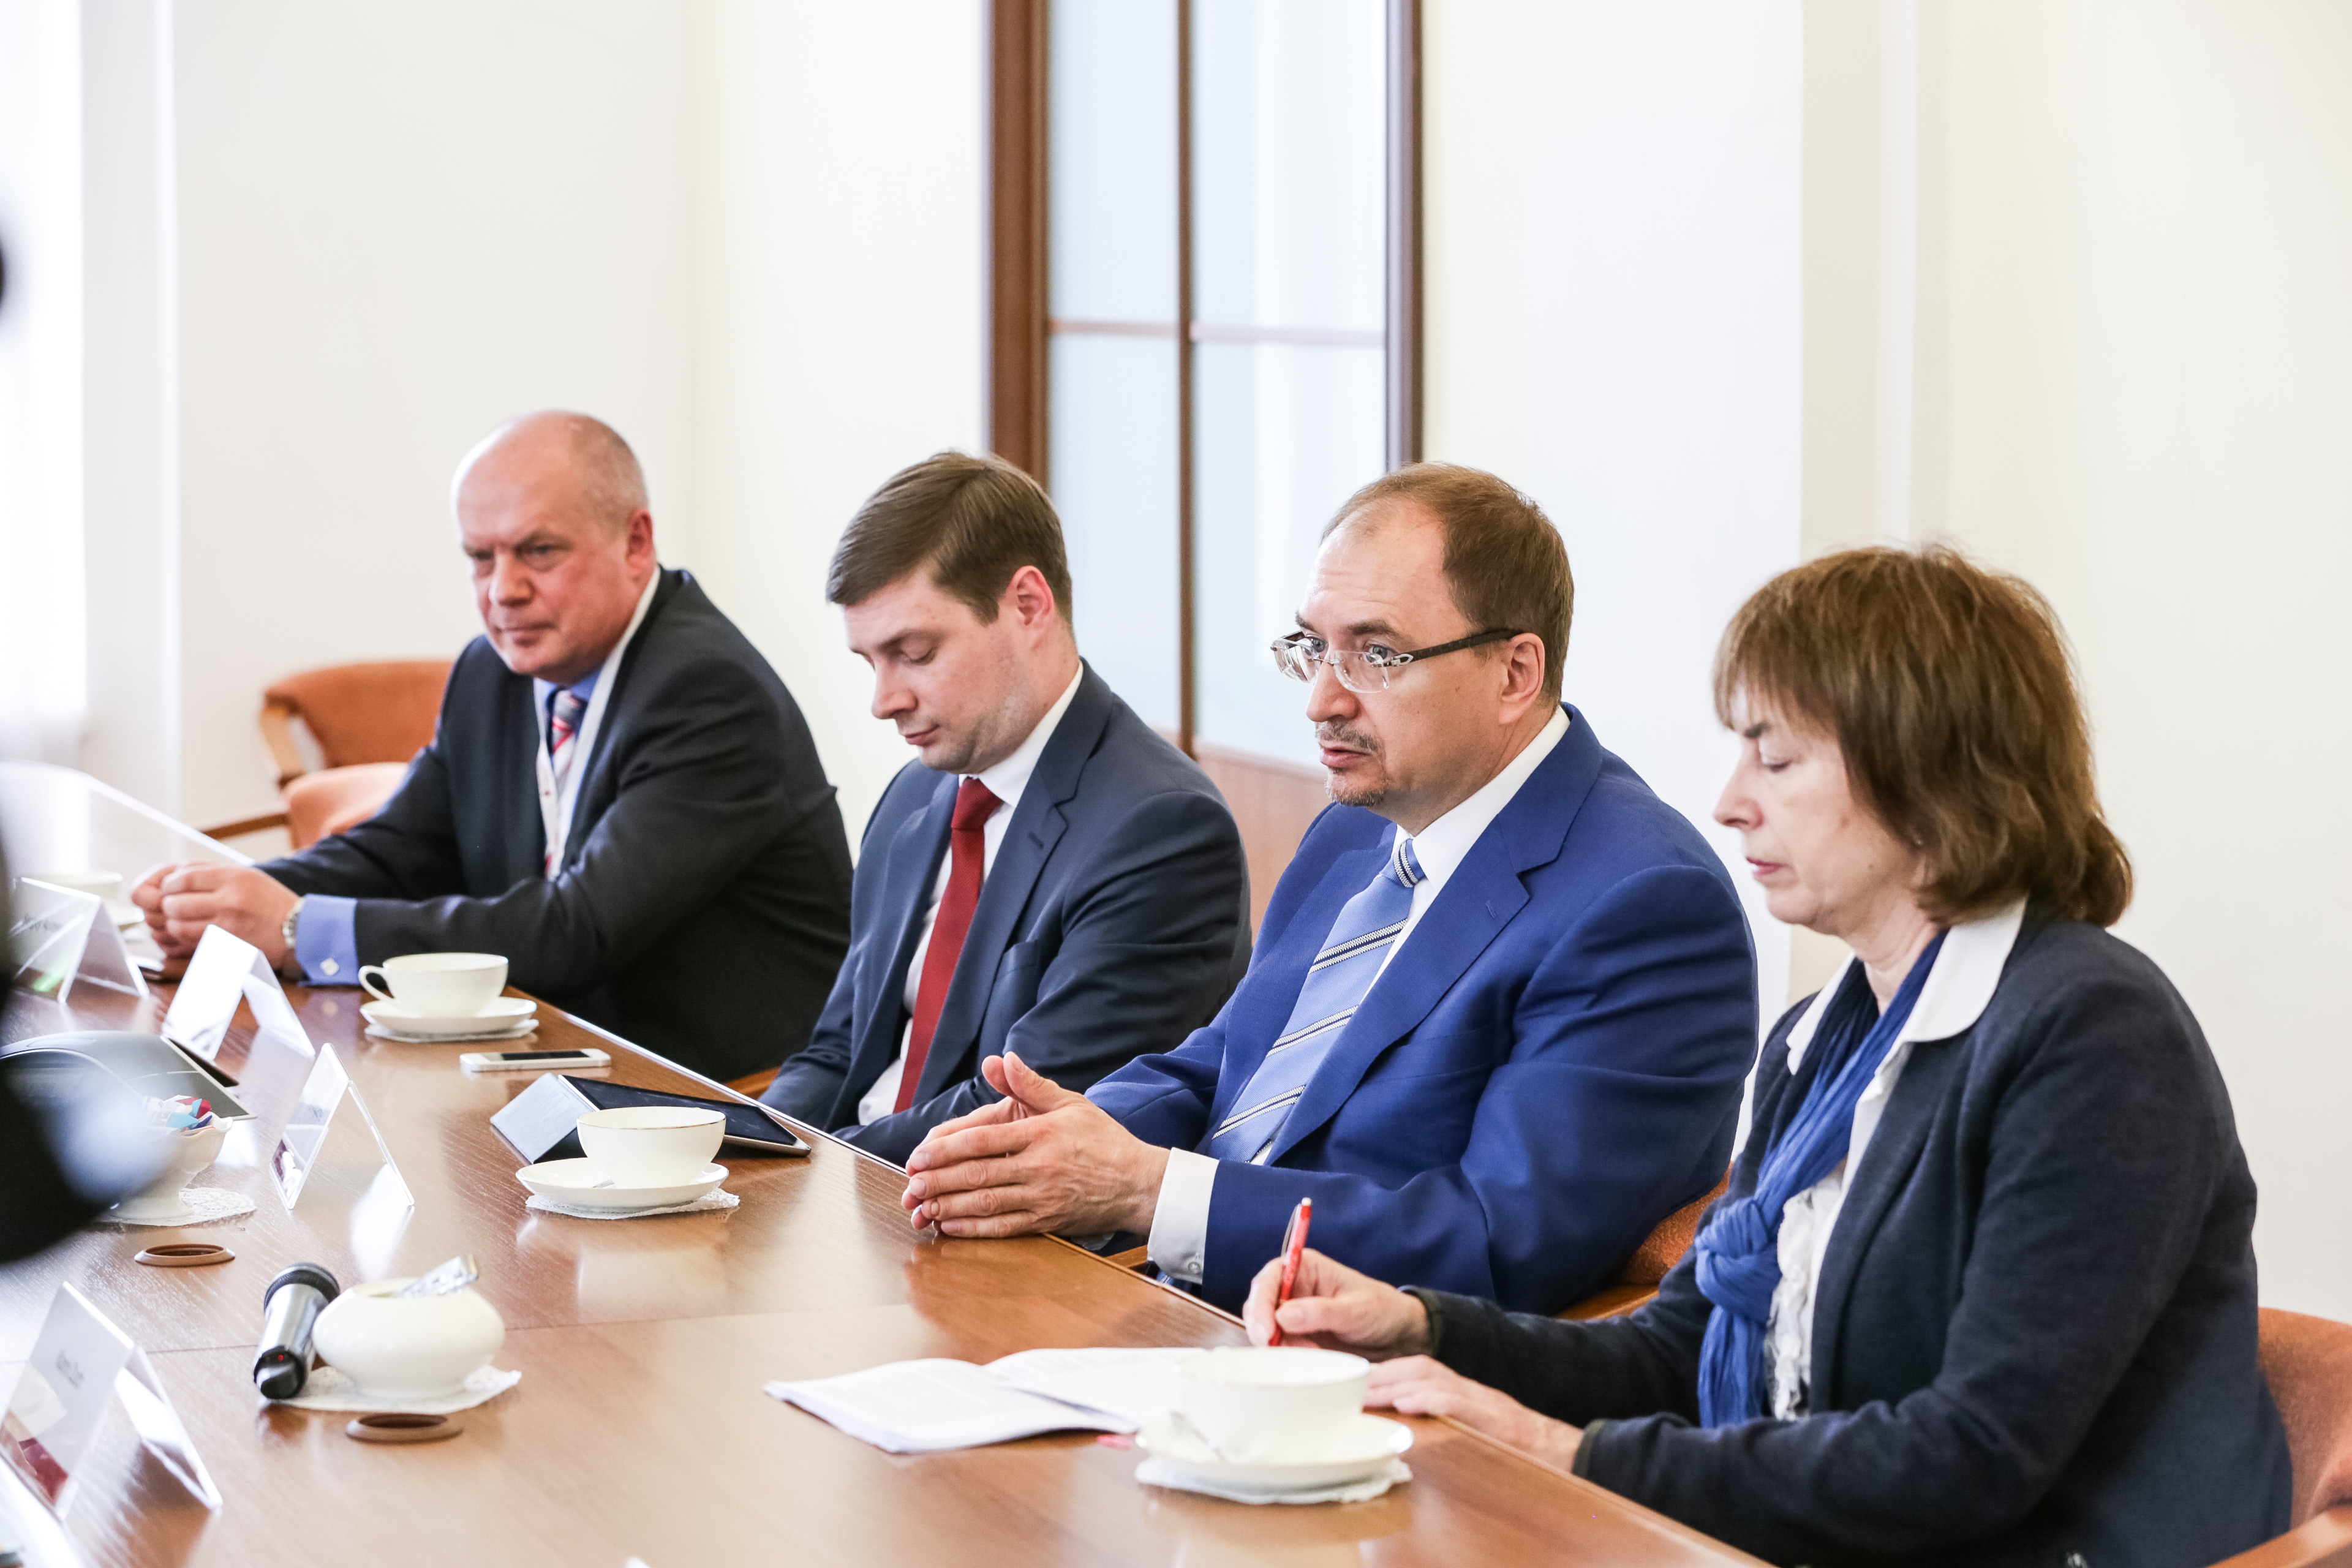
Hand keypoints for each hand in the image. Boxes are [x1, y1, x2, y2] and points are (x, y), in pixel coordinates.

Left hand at [131, 862, 297, 963]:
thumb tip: (171, 877)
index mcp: (235, 878)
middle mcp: (231, 901)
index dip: (169, 885)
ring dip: (174, 924)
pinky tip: (194, 932)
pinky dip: (185, 938)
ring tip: (182, 921)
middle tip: (172, 906)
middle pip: (176, 903)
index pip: (184, 878)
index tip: (169, 888)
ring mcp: (228, 927)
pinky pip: (191, 943)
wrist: (298, 929)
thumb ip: (210, 873)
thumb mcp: (246, 875)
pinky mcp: (227, 947)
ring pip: (178, 926)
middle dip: (168, 906)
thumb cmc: (269, 900)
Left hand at [900, 1052, 1168, 1237]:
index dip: (946, 1149)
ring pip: (986, 1203)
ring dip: (948, 1205)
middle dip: (938, 1180)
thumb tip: (1000, 1060)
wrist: (1139, 1184)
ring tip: (921, 1206)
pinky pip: (1003, 1227)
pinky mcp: (1046, 1222)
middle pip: (977, 1174)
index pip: (983, 1140)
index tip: (919, 1155)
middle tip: (909, 1183)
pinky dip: (973, 1228)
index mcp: (1041, 1133)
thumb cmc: (1104, 1140)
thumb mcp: (1070, 1103)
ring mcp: (1042, 1197)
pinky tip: (950, 1225)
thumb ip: (1030, 1084)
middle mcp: (1039, 1166)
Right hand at [1242, 1248, 1429, 1357]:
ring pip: (1265, 1329)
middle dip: (1264, 1330)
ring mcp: (1292, 1314)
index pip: (1269, 1279)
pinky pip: (1279, 1347)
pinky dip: (1286, 1356)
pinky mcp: (1296, 1337)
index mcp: (1305, 1267)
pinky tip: (1305, 1362)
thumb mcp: (1356, 1310)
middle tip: (1279, 1350)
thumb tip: (1283, 1316)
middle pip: (1259, 1306)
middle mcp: (1292, 1288)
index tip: (1267, 1332)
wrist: (1397, 1335)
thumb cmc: (1380, 1310)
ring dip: (1277, 1346)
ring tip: (1308, 1355)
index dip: (1261, 1304)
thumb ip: (1321, 1312)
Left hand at [1367, 1357, 1582, 1471]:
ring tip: (1367, 1392)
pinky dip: (1429, 1399)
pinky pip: (1456, 1401)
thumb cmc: (1505, 1443)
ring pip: (1430, 1378)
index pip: (1411, 1370)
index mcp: (1454, 1389)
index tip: (1349, 1382)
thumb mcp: (1464, 1428)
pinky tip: (1406, 1403)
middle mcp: (1462, 1387)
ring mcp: (1477, 1399)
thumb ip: (1434, 1422)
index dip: (1380, 1373)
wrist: (1553, 1449)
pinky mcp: (1490, 1415)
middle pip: (1415, 1367)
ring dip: (1395, 1382)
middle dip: (1379, 1375)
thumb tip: (1395, 1428)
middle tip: (1346, 1385)